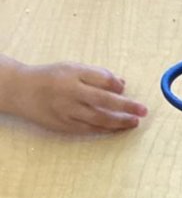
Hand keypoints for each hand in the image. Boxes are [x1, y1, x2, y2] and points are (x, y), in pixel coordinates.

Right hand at [4, 61, 145, 133]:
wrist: (22, 91)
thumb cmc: (52, 77)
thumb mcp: (72, 68)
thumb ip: (97, 75)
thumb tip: (122, 83)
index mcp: (72, 74)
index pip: (101, 78)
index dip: (115, 84)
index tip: (124, 88)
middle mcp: (70, 92)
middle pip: (104, 100)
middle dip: (127, 106)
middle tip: (143, 110)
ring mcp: (67, 111)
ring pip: (99, 118)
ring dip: (120, 122)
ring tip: (134, 122)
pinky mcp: (64, 125)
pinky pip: (89, 129)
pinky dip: (105, 129)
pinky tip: (117, 129)